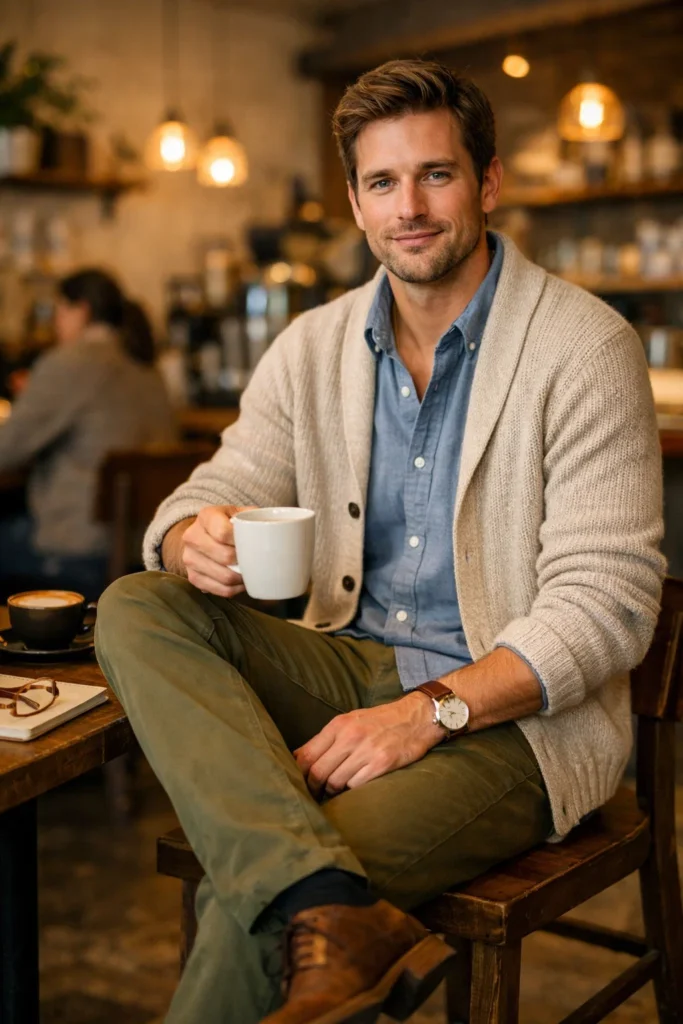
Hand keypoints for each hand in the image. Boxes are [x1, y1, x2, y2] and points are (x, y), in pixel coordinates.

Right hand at [177, 504, 255, 597]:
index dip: (241, 541)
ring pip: (223, 576)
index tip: (252, 543)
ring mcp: (189, 558)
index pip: (223, 532)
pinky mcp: (192, 577)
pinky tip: (242, 582)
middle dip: (244, 561)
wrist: (204, 534)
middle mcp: (192, 536)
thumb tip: (276, 535)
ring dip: (242, 578)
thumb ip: (256, 518)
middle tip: (256, 561)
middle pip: (224, 556)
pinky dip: (235, 589)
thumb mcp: (241, 513)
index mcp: (206, 516)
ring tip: (251, 572)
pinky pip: (220, 590)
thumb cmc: (230, 524)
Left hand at [293, 692, 444, 797]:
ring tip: (335, 791)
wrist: (417, 717)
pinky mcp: (382, 764)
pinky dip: (352, 790)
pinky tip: (355, 785)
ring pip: (335, 782)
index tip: (297, 782)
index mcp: (339, 725)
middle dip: (313, 787)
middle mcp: (350, 737)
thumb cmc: (381, 720)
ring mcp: (366, 751)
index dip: (297, 773)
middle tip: (314, 794)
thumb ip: (327, 738)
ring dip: (333, 791)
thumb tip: (298, 757)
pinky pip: (356, 785)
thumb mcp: (351, 721)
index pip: (306, 755)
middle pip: (318, 772)